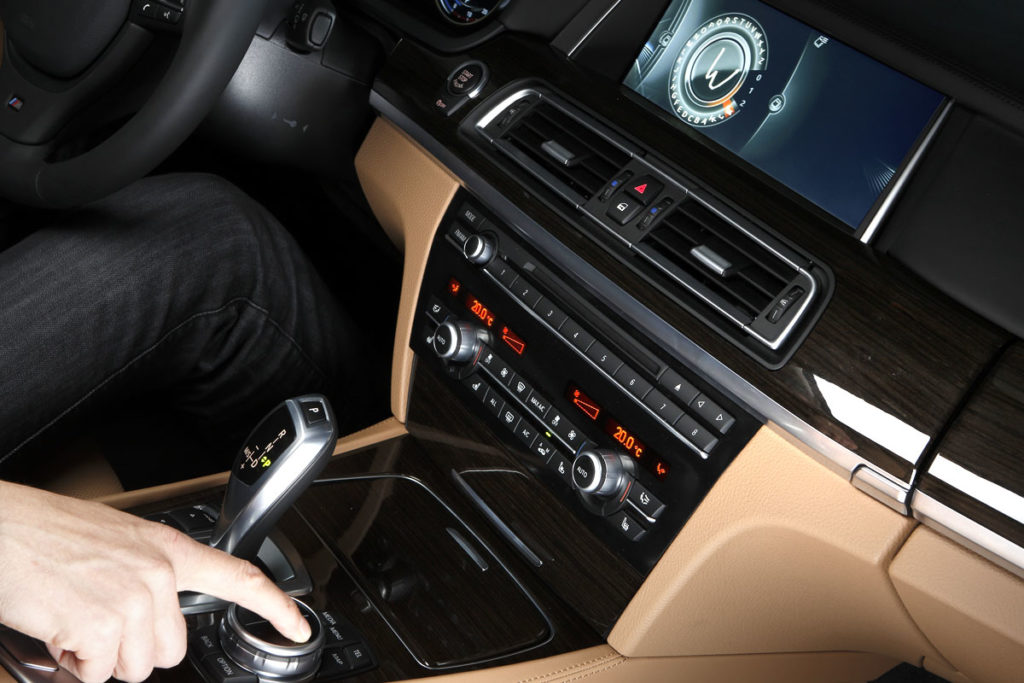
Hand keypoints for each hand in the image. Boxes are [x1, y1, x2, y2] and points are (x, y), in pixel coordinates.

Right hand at [0, 481, 310, 682]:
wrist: (3, 526)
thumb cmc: (47, 533)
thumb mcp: (117, 542)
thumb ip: (148, 576)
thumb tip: (155, 617)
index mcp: (168, 549)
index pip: (239, 578)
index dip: (276, 607)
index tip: (299, 627)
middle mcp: (158, 574)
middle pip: (172, 651)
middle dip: (133, 649)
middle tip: (98, 620)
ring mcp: (132, 600)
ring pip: (135, 668)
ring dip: (101, 658)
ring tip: (75, 619)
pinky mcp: (101, 625)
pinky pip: (98, 674)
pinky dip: (74, 665)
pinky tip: (59, 629)